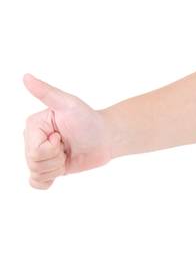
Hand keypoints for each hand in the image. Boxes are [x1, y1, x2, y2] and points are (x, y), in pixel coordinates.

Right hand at [23, 73, 112, 189]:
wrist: (105, 137)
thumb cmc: (88, 118)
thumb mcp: (68, 103)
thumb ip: (46, 92)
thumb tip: (26, 77)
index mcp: (33, 125)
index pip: (34, 150)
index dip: (52, 148)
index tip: (62, 136)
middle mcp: (32, 140)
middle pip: (34, 163)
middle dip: (56, 159)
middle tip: (66, 146)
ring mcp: (41, 155)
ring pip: (38, 173)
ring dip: (57, 168)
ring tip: (66, 154)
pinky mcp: (49, 168)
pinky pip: (37, 182)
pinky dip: (46, 180)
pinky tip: (58, 172)